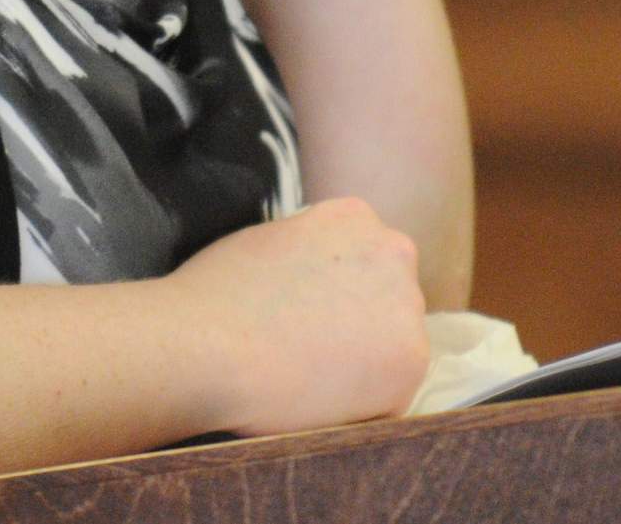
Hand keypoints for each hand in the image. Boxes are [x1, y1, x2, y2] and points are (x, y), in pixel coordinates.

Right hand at [163, 197, 428, 436]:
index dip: (341, 292)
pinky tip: (321, 398)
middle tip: (316, 346)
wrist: (209, 343)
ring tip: (313, 374)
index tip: (314, 312)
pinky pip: (393, 392)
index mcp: (354, 216)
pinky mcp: (411, 362)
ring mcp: (407, 305)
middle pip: (390, 296)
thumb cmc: (218, 291)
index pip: (368, 259)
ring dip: (368, 363)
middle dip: (363, 321)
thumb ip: (312, 249)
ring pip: (396, 344)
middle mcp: (392, 251)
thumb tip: (319, 274)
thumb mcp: (271, 239)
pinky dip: (365, 404)